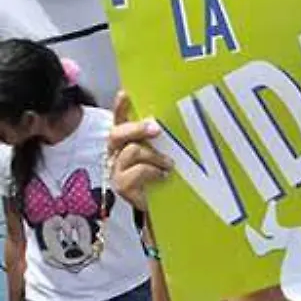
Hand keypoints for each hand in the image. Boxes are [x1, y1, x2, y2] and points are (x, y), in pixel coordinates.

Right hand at [107, 92, 173, 213]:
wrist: (164, 206)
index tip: (125, 93)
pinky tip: (163, 176)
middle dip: (137, 128)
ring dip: (154, 156)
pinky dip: (152, 171)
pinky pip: (135, 172)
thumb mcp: (167, 152)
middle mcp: (117, 152)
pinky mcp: (121, 185)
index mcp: (127, 140)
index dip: (120, 107)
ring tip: (169, 164)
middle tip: (156, 129)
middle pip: (118, 133)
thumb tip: (183, 117)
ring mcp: (117, 169)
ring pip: (131, 152)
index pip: (120, 119)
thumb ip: (165, 138)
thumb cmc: (165, 175)